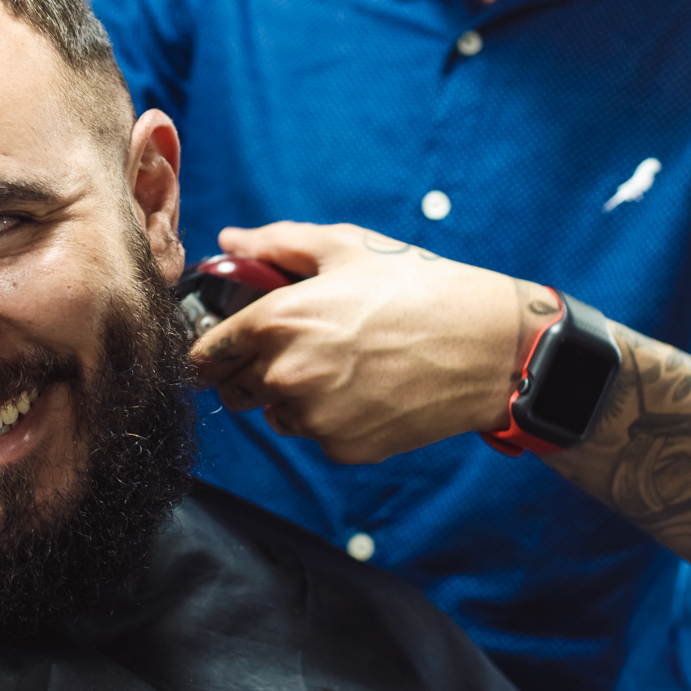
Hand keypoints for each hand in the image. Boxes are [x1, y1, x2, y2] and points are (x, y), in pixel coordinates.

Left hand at [189, 220, 546, 463]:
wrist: (487, 347)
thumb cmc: (416, 288)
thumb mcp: (345, 248)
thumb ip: (275, 244)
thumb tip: (229, 241)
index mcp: (275, 321)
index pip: (203, 355)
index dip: (212, 348)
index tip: (228, 344)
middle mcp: (285, 375)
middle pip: (232, 390)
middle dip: (251, 370)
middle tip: (299, 346)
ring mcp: (314, 418)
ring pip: (275, 413)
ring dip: (292, 395)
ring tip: (344, 363)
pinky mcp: (343, 449)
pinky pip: (315, 434)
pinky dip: (330, 418)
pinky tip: (368, 388)